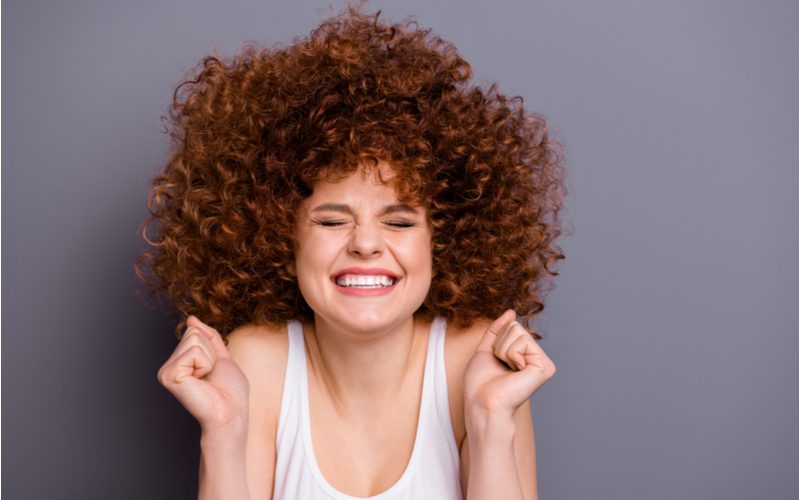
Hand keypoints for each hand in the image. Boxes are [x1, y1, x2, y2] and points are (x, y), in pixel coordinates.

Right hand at [157, 316, 249, 432]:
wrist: (231, 412)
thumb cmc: (230, 391)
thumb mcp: (221, 356)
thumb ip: (207, 337)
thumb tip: (191, 319)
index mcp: (180, 361)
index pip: (194, 331)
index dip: (211, 348)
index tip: (212, 370)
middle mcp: (169, 365)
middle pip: (193, 333)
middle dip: (210, 352)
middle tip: (210, 375)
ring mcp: (167, 371)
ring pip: (194, 339)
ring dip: (209, 359)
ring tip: (206, 379)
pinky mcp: (169, 375)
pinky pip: (193, 351)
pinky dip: (205, 364)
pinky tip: (201, 381)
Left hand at [463, 310, 555, 419]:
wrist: (482, 402)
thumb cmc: (480, 384)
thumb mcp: (486, 350)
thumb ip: (498, 330)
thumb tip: (511, 312)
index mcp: (524, 356)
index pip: (511, 326)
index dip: (496, 342)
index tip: (496, 362)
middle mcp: (536, 358)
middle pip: (515, 326)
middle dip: (500, 344)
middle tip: (500, 366)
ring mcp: (542, 362)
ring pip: (518, 331)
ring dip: (504, 350)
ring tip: (506, 369)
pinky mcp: (545, 366)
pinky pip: (523, 341)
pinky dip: (511, 354)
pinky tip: (515, 371)